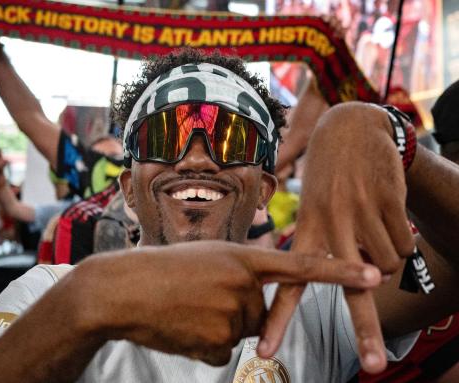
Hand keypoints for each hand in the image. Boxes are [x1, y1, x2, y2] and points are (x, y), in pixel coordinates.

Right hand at [60, 242, 380, 365]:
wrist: (115, 291)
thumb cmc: (153, 271)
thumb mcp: (202, 258)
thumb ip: (236, 275)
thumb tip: (253, 315)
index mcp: (239, 257)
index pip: (300, 266)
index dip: (339, 271)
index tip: (373, 274)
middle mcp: (241, 284)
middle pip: (258, 312)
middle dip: (231, 310)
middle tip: (192, 297)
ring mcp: (230, 314)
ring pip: (239, 333)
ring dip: (212, 328)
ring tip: (179, 311)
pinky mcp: (216, 341)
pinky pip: (221, 352)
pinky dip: (200, 346)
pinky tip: (176, 329)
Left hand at [260, 104, 411, 372]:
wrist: (352, 131)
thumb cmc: (329, 181)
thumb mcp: (311, 212)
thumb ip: (319, 250)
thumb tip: (342, 285)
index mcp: (304, 234)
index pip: (289, 285)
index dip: (277, 320)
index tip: (265, 351)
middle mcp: (330, 228)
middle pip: (350, 289)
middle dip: (364, 330)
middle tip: (373, 367)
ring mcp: (360, 215)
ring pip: (386, 267)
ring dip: (386, 258)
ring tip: (371, 228)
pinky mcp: (387, 202)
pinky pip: (405, 245)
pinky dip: (403, 239)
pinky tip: (388, 215)